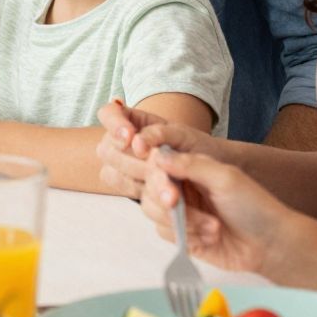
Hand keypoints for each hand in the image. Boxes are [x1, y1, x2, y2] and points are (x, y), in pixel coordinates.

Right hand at [94, 99, 218, 198]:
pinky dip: (149, 197)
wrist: (210, 174)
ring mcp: (123, 168)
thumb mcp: (183, 135)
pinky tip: (170, 202)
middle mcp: (121, 144)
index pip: (109, 114)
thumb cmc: (195, 147)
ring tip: (173, 194)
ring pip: (114, 175)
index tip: (130, 137)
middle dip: (132, 162)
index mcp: (133, 121)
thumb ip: (160, 134)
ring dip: (142, 182)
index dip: (114, 124)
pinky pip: (128, 193)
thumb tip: (136, 143)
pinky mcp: (131, 190)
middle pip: (107, 149)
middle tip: (160, 169)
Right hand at [137, 147, 290, 277]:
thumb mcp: (226, 178)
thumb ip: (192, 165)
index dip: (156, 175)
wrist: (269, 244)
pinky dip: (186, 236)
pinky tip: (211, 237)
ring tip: (213, 227)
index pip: (159, 164)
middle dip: (165, 200)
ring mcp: (182, 212)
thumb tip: (159, 156)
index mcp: (193, 168)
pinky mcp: (182, 236)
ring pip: (154, 212)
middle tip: (178, 204)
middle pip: (150, 189)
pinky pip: (165, 233)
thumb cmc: (254, 207)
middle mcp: (184, 188)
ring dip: (183, 221)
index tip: (167, 188)